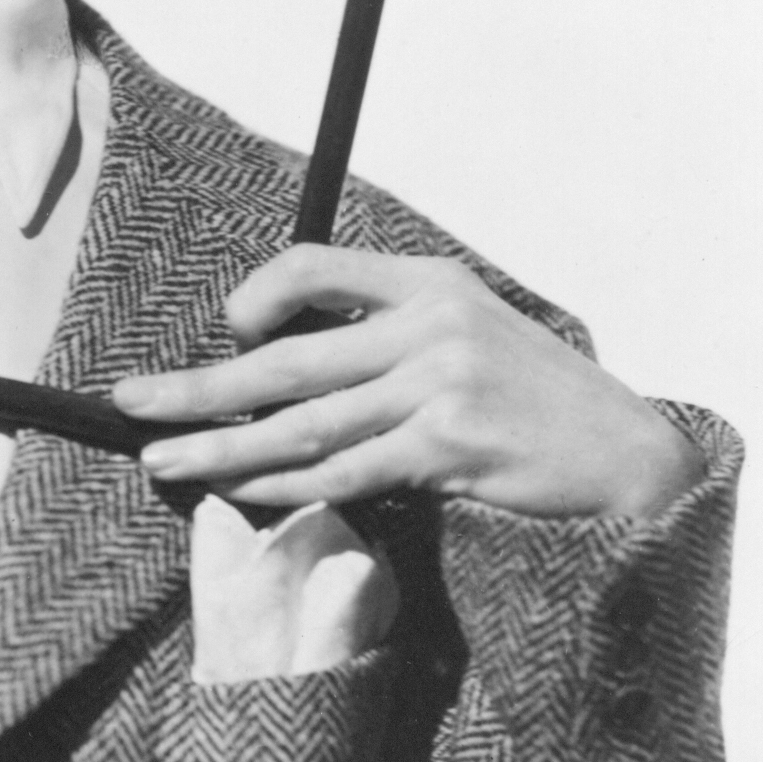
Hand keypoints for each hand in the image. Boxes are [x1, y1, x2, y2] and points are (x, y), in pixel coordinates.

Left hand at [114, 246, 704, 520]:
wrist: (632, 458)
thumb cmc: (538, 406)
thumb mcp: (472, 337)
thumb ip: (391, 339)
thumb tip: (286, 368)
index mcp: (430, 283)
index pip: (316, 265)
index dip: (258, 295)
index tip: (227, 331)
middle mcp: (430, 325)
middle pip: (285, 356)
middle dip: (197, 386)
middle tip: (130, 403)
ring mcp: (439, 386)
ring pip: (301, 423)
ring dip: (221, 448)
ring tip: (162, 458)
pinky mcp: (448, 447)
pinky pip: (344, 472)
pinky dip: (286, 488)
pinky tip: (242, 496)